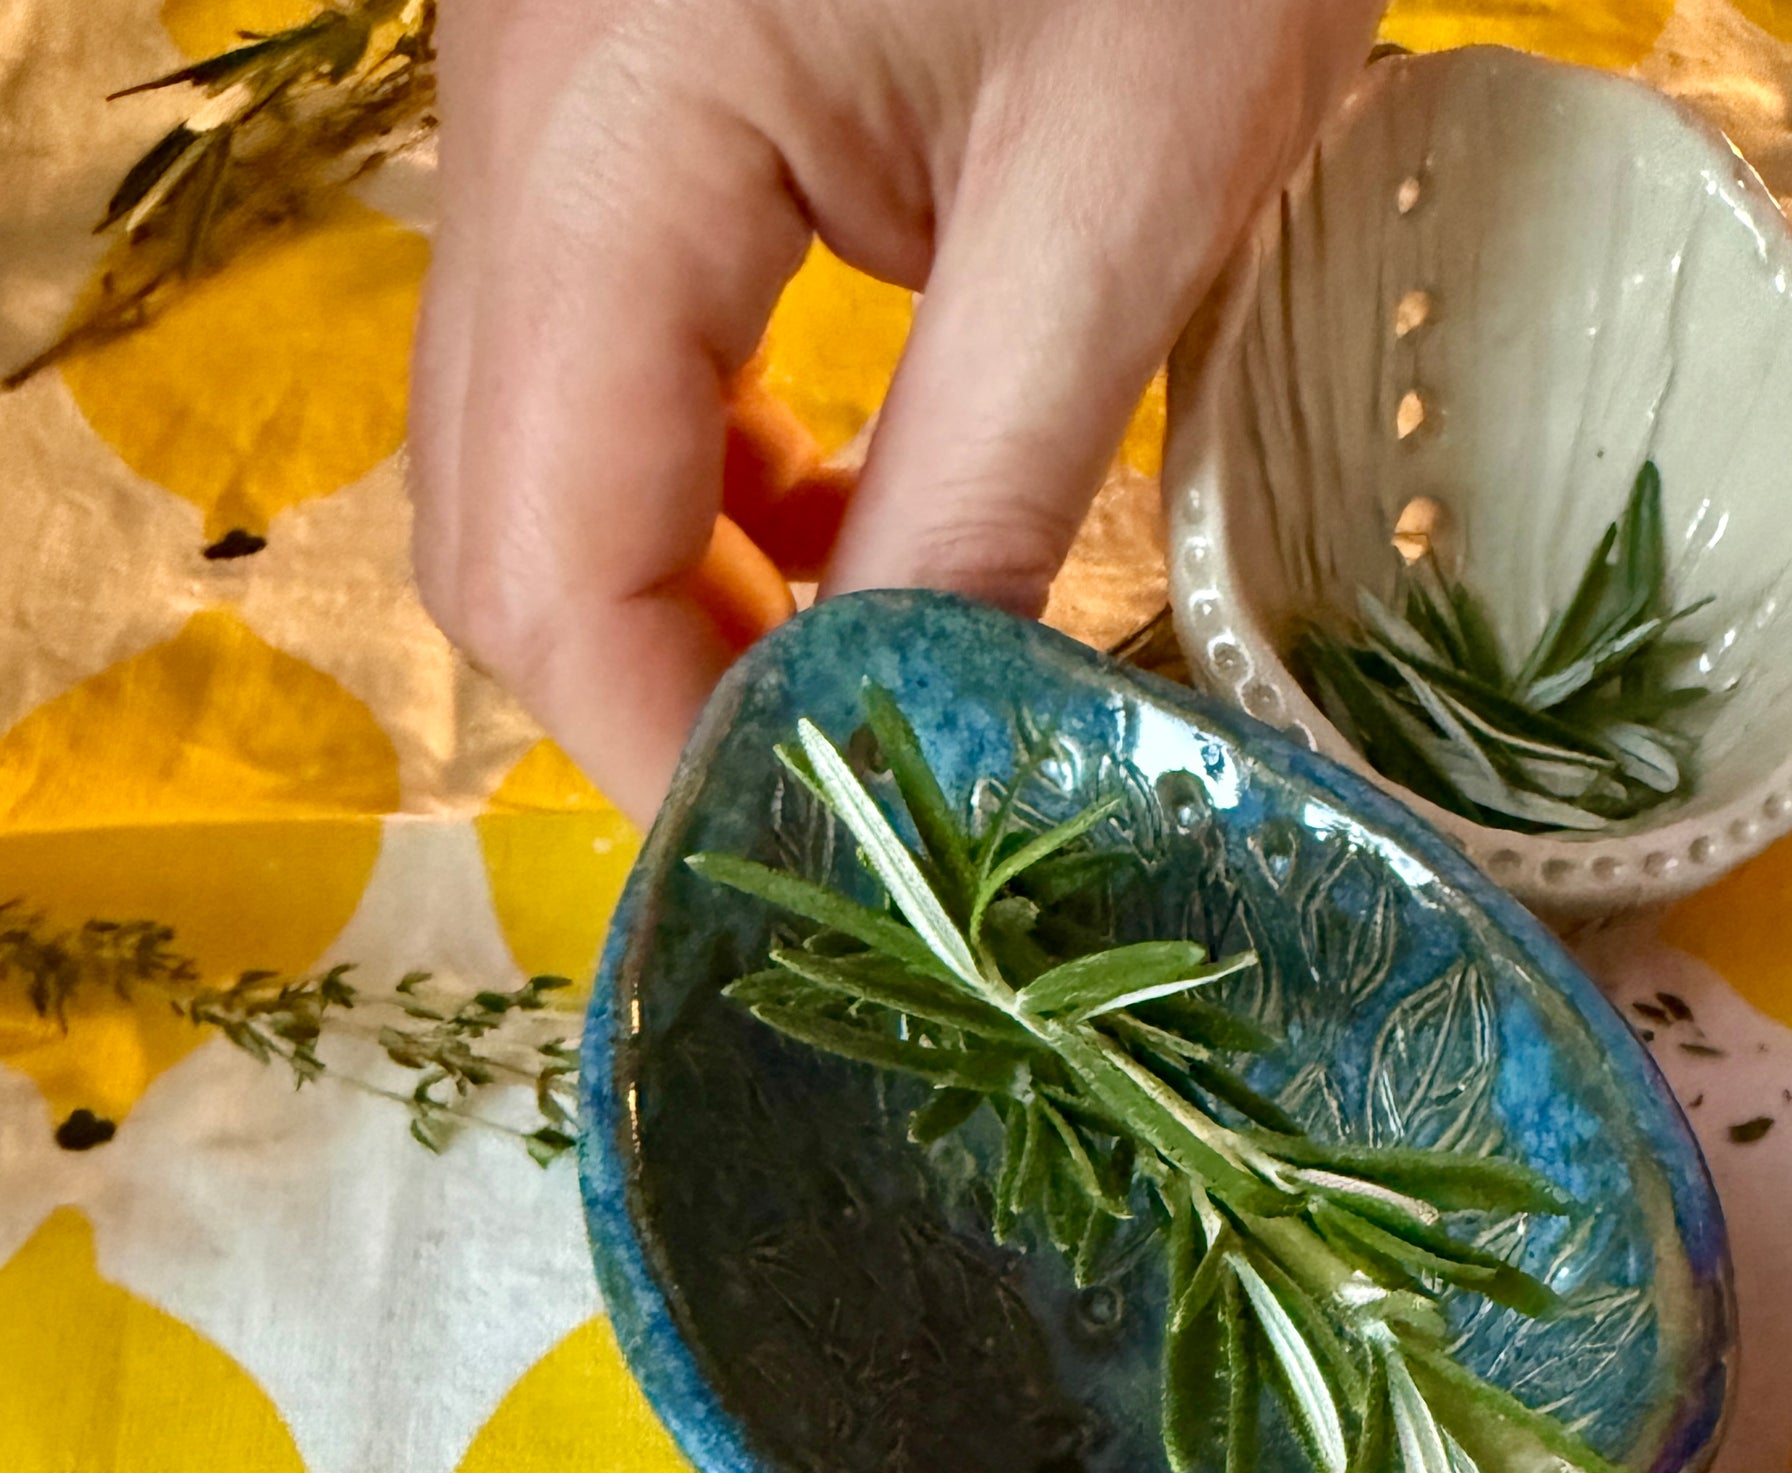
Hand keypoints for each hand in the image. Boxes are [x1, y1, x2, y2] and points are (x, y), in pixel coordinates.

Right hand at [410, 0, 1382, 820]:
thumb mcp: (1121, 185)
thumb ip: (992, 483)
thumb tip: (912, 737)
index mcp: (606, 135)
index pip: (551, 555)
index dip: (670, 749)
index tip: (826, 866)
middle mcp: (519, 133)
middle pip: (503, 526)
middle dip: (663, 693)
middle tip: (847, 787)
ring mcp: (552, 120)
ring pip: (541, 461)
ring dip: (685, 606)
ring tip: (858, 664)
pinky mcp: (628, 120)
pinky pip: (612, 370)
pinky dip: (714, 496)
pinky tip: (841, 520)